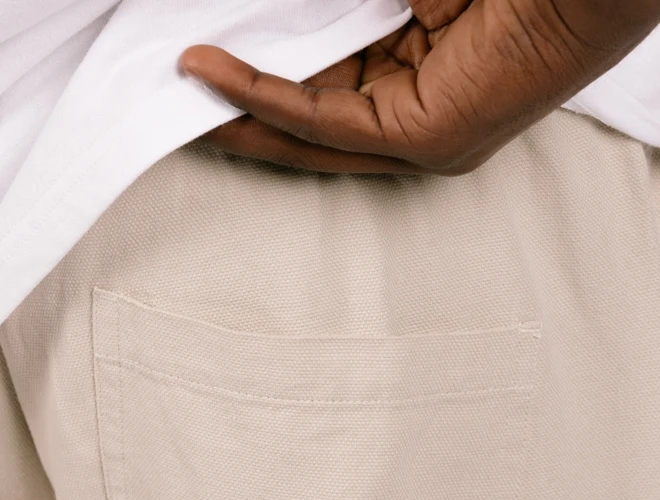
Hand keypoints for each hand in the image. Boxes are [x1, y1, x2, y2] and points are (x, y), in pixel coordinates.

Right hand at [180, 0, 659, 174]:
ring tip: (176, 95)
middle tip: (175, 98)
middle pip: (308, 125)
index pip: (322, 90)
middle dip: (237, 114)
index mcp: (416, 75)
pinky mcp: (427, 140)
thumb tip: (274, 18)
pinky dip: (265, 101)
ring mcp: (424, 137)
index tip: (202, 67)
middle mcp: (419, 115)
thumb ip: (331, 9)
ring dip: (238, 116)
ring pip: (310, 134)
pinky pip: (326, 123)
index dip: (260, 83)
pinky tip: (213, 79)